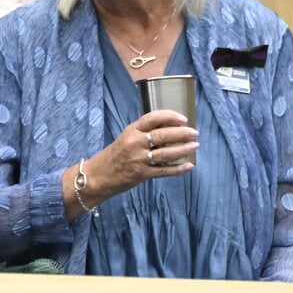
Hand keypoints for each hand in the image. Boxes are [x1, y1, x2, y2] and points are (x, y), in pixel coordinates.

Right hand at [66, 109, 197, 215]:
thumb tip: (171, 130)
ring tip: (195, 146)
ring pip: (166, 153)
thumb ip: (144, 133)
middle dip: (182, 133)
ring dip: (183, 149)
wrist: (98, 176)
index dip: (169, 116)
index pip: (152, 118)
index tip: (183, 119)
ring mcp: (139, 159)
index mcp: (131, 131)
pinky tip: (189, 166)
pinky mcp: (142, 174)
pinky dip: (178, 169)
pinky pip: (164, 171)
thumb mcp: (126, 138)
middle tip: (194, 133)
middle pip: (162, 135)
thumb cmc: (115, 155)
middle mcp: (135, 143)